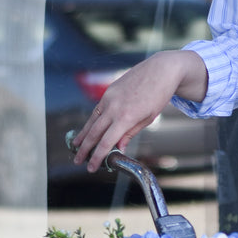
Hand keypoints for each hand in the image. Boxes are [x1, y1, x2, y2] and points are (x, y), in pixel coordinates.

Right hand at [71, 50, 207, 172]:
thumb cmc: (159, 95)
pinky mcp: (109, 91)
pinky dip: (91, 120)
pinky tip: (88, 128)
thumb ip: (130, 132)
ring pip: (92, 120)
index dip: (97, 156)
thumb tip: (118, 146)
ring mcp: (109, 97)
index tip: (91, 167)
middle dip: (85, 149)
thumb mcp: (148, 118)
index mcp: (126, 117)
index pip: (106, 142)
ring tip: (76, 146)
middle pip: (94, 132)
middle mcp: (114, 107)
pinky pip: (97, 109)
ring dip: (83, 135)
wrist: (161, 70)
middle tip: (78, 161)